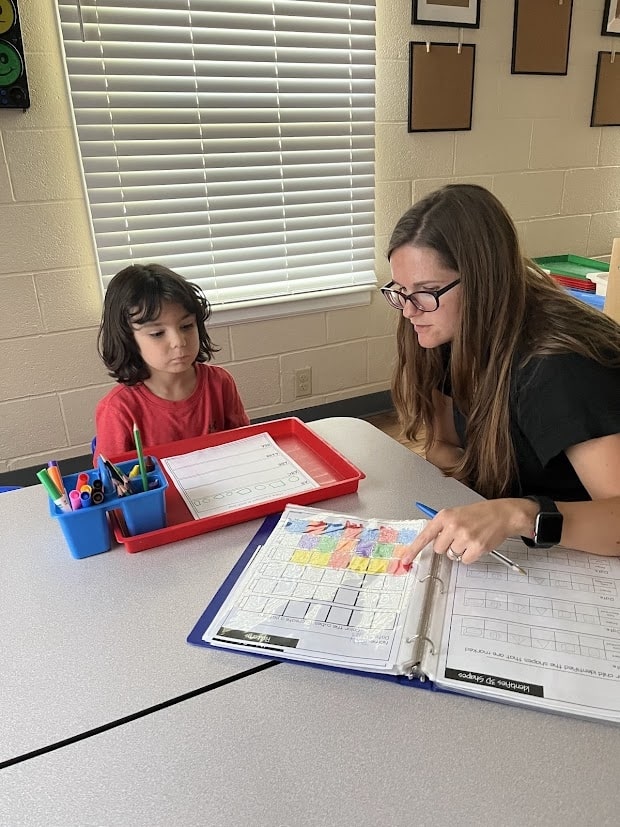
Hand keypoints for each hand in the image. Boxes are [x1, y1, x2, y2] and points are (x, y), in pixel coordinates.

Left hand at [403, 499, 535, 565]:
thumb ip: (442, 526)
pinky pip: (466, 560)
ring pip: (452, 555)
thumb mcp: (456, 513)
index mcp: (445, 516)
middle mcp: (452, 526)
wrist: (502, 514)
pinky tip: (477, 544)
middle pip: (439, 549)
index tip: (405, 559)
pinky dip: (471, 556)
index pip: (425, 535)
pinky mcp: (476, 547)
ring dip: (460, 551)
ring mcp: (465, 537)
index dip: (413, 549)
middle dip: (447, 546)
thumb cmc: (479, 514)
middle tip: (459, 537)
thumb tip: (430, 542)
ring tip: (471, 538)